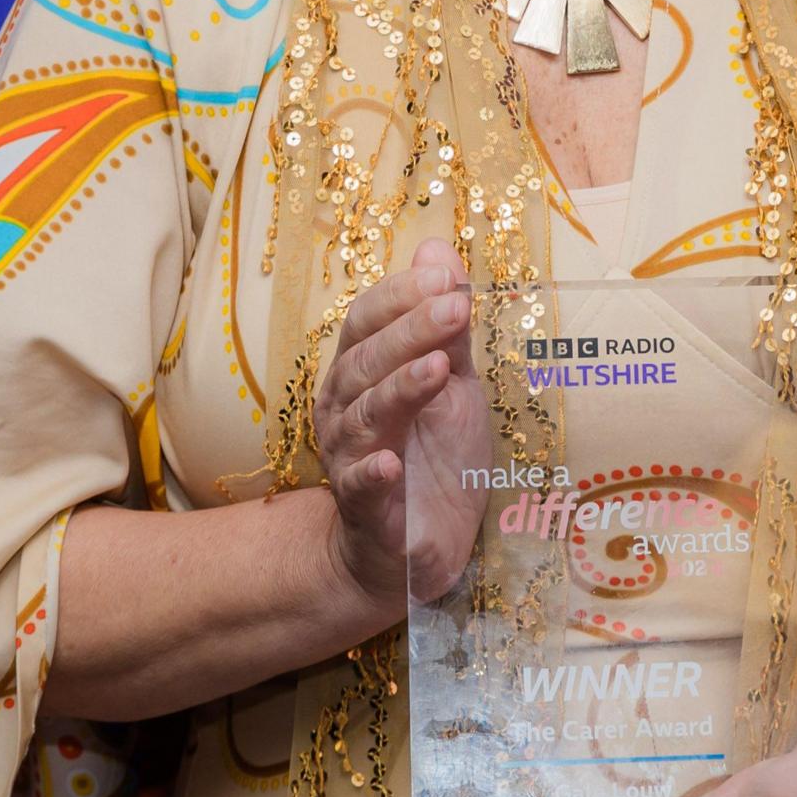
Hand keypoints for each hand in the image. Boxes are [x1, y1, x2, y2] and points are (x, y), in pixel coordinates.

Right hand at [316, 241, 492, 608]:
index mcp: (359, 373)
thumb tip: (440, 249)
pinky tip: (391, 462)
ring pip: (366, 415)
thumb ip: (447, 327)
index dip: (401, 296)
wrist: (412, 547)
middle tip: (453, 307)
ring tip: (438, 369)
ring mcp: (350, 458)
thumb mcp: (453, 385)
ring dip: (401, 388)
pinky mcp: (365, 510)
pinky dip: (373, 473)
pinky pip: (361, 486)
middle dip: (411, 331)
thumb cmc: (430, 457)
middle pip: (367, 361)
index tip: (444, 275)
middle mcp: (343, 409)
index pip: (367, 321)